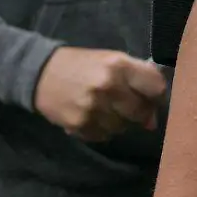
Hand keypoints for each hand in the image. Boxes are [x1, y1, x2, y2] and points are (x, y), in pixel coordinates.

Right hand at [33, 47, 168, 141]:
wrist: (39, 72)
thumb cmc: (83, 65)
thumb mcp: (112, 60)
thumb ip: (138, 81)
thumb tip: (153, 119)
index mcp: (119, 65)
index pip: (156, 88)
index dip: (157, 95)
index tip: (151, 97)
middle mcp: (108, 86)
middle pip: (142, 112)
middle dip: (139, 112)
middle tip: (126, 106)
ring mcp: (93, 107)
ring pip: (123, 127)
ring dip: (119, 122)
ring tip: (105, 109)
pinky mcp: (79, 124)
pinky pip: (104, 136)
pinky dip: (102, 130)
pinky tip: (92, 116)